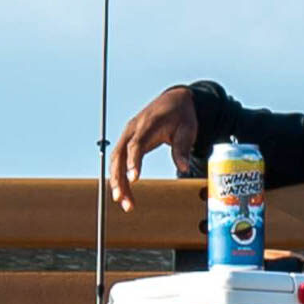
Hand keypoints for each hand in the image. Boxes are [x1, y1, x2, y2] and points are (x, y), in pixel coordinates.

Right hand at [108, 86, 197, 211]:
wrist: (175, 100)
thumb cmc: (182, 115)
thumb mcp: (188, 130)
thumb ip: (183, 148)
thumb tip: (184, 168)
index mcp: (147, 125)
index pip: (136, 145)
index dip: (133, 162)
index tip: (133, 179)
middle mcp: (132, 130)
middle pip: (120, 156)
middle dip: (118, 179)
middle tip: (123, 200)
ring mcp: (128, 135)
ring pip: (116, 160)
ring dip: (117, 182)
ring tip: (124, 203)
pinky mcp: (128, 141)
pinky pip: (119, 160)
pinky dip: (119, 176)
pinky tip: (123, 193)